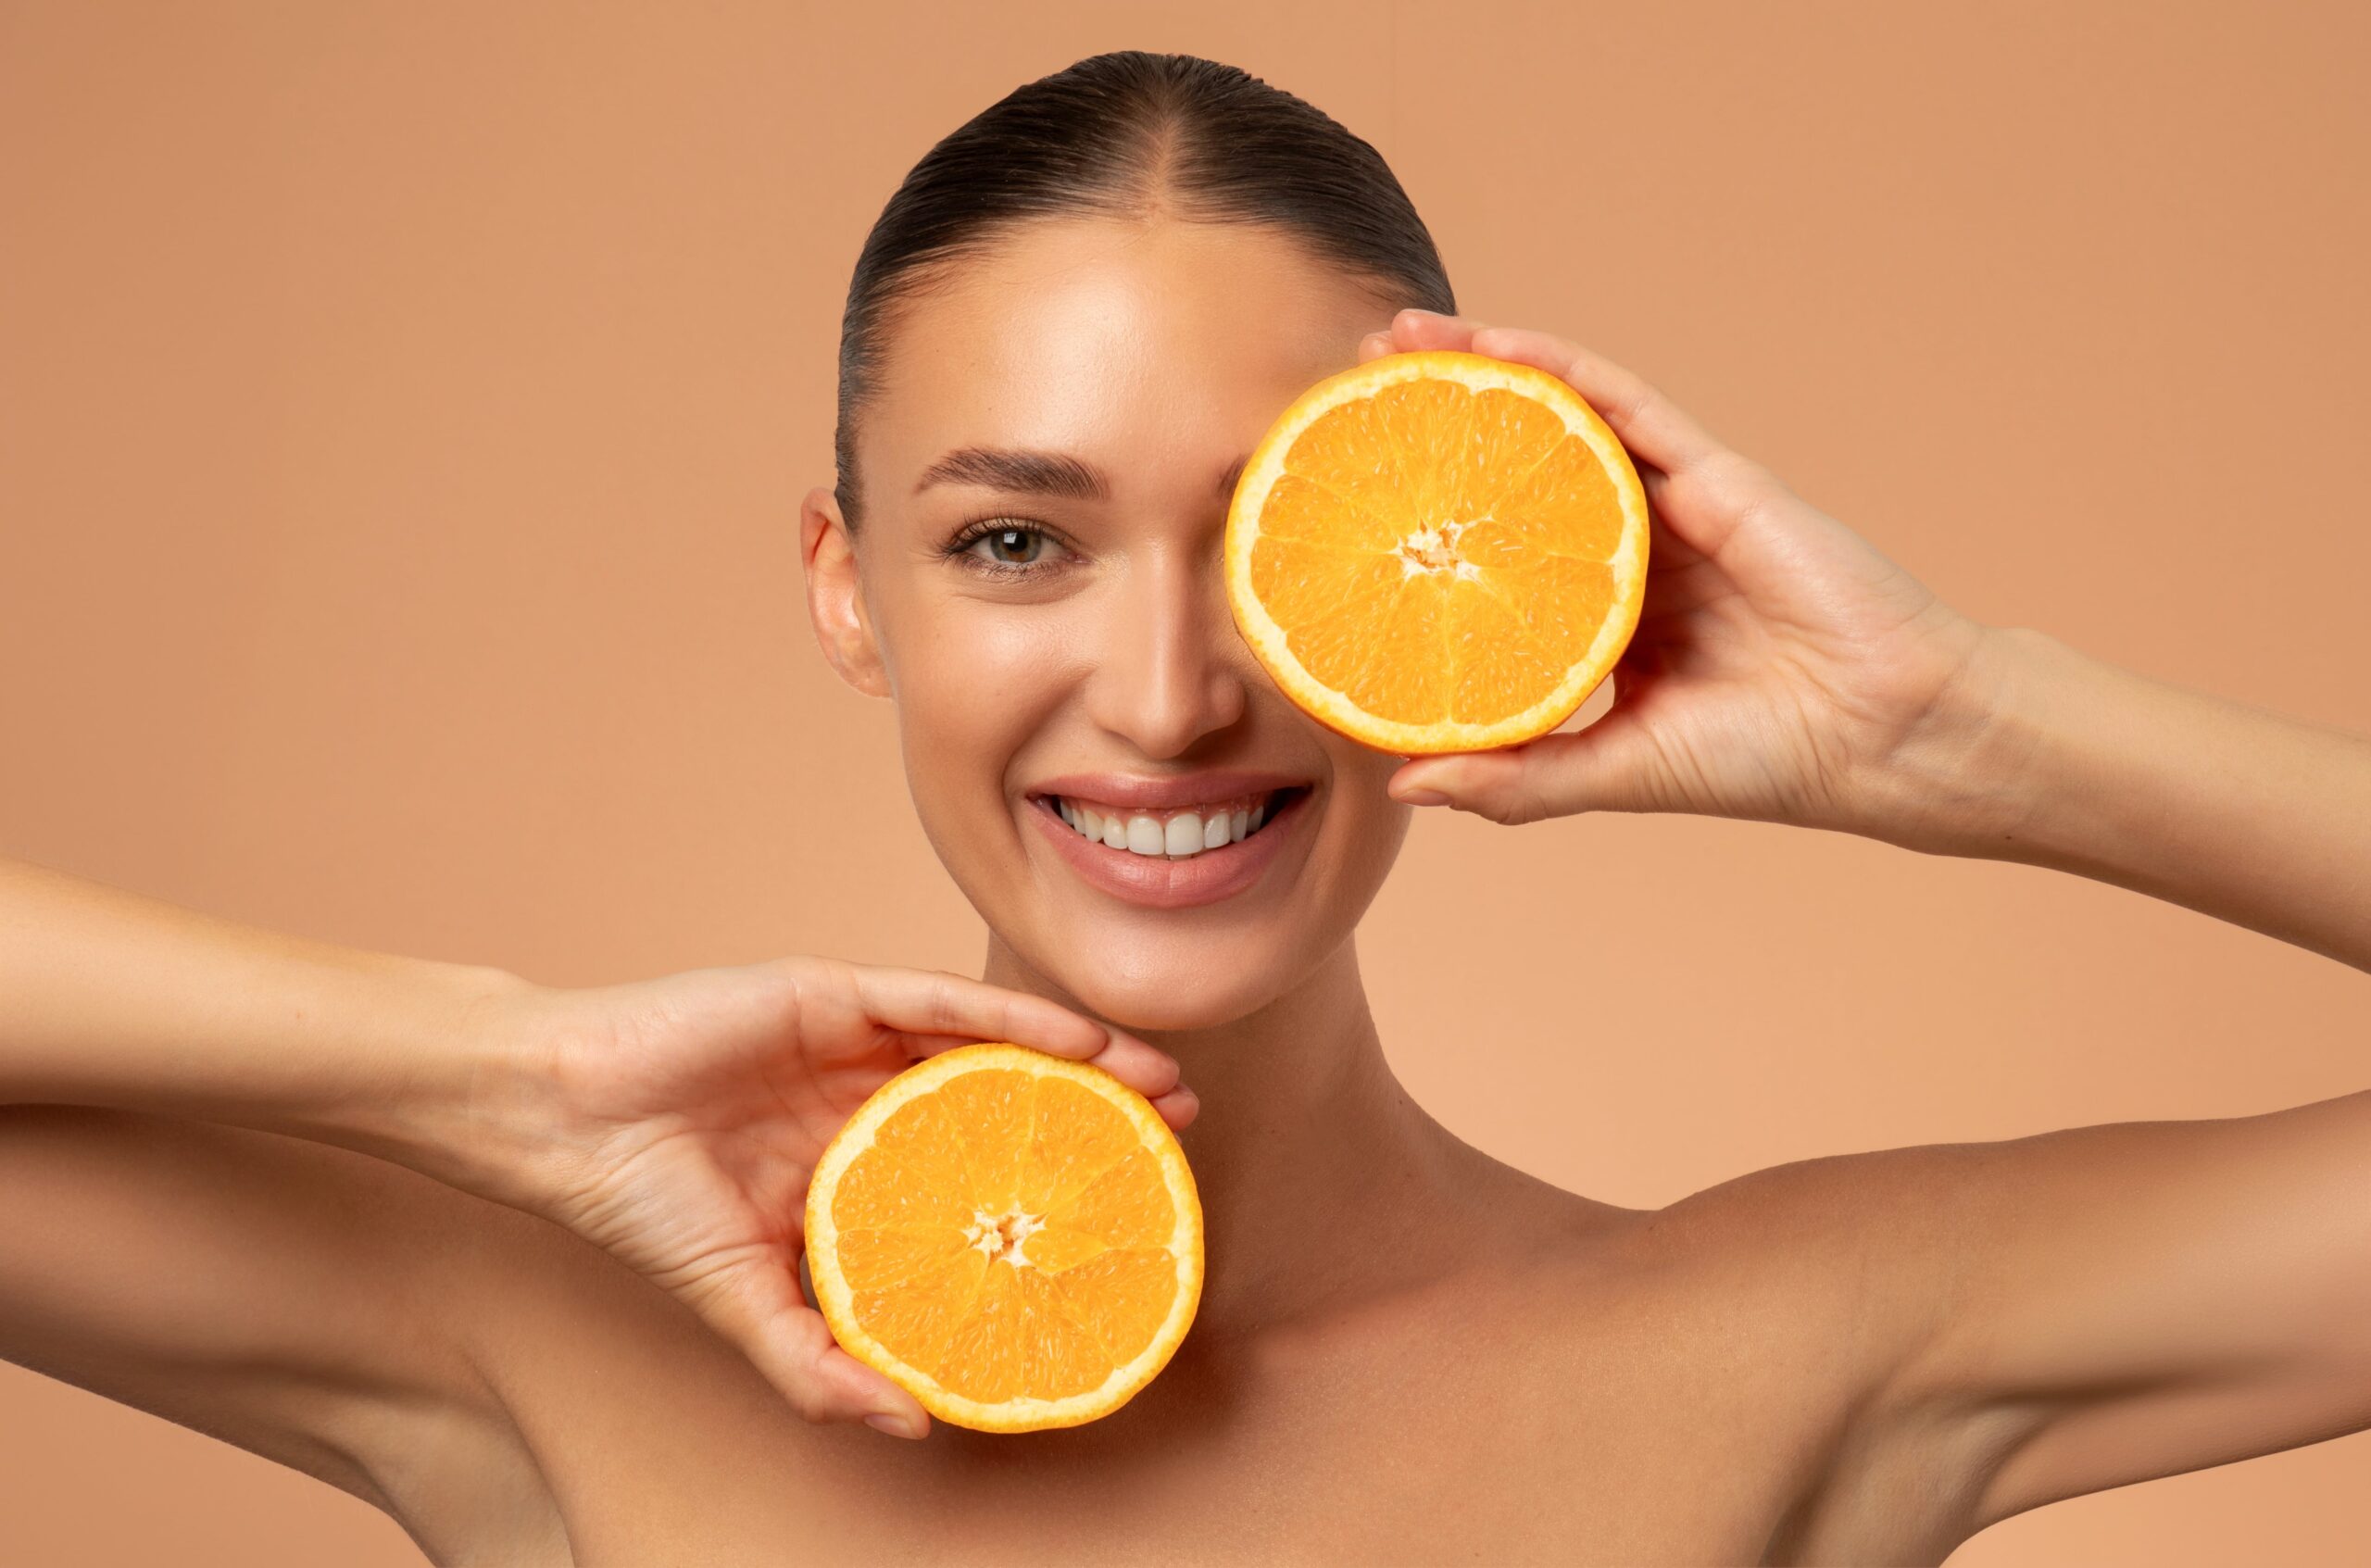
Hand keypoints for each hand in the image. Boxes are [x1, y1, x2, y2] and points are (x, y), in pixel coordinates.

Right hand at [458, 958, 1192, 1441]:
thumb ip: (817, 1365)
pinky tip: (1085, 1044)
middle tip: (1177, 1138)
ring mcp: (857, 1043)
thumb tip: (914, 1422)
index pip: (976, 1173)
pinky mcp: (838, 994)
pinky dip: (1019, 1022)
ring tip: (1164, 1086)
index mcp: (855, 1166)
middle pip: (1006, 1104)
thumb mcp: (741, 1303)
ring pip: (995, 1048)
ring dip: (1083, 1064)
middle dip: (1093, 1119)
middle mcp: (869, 1098)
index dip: (1049, 1189)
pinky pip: (946, 1005)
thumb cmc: (639, 1201)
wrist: (558, 1115)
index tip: (1127, 1211)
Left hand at [1367, 309, 2007, 843]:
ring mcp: (1672, 504)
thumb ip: (1517, 778)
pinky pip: (1626, 403)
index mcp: (1607, 612)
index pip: (1501, 546)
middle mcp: (1631, 547)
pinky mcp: (1716, 474)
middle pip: (1517, 466)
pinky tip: (1495, 344)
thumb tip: (1405, 787)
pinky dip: (1560, 367)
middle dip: (1437, 424)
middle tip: (1355, 389)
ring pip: (1561, 418)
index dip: (1431, 513)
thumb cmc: (1767, 759)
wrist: (1885, 737)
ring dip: (1480, 371)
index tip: (1354, 495)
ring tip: (1398, 341)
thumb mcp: (1614, 771)